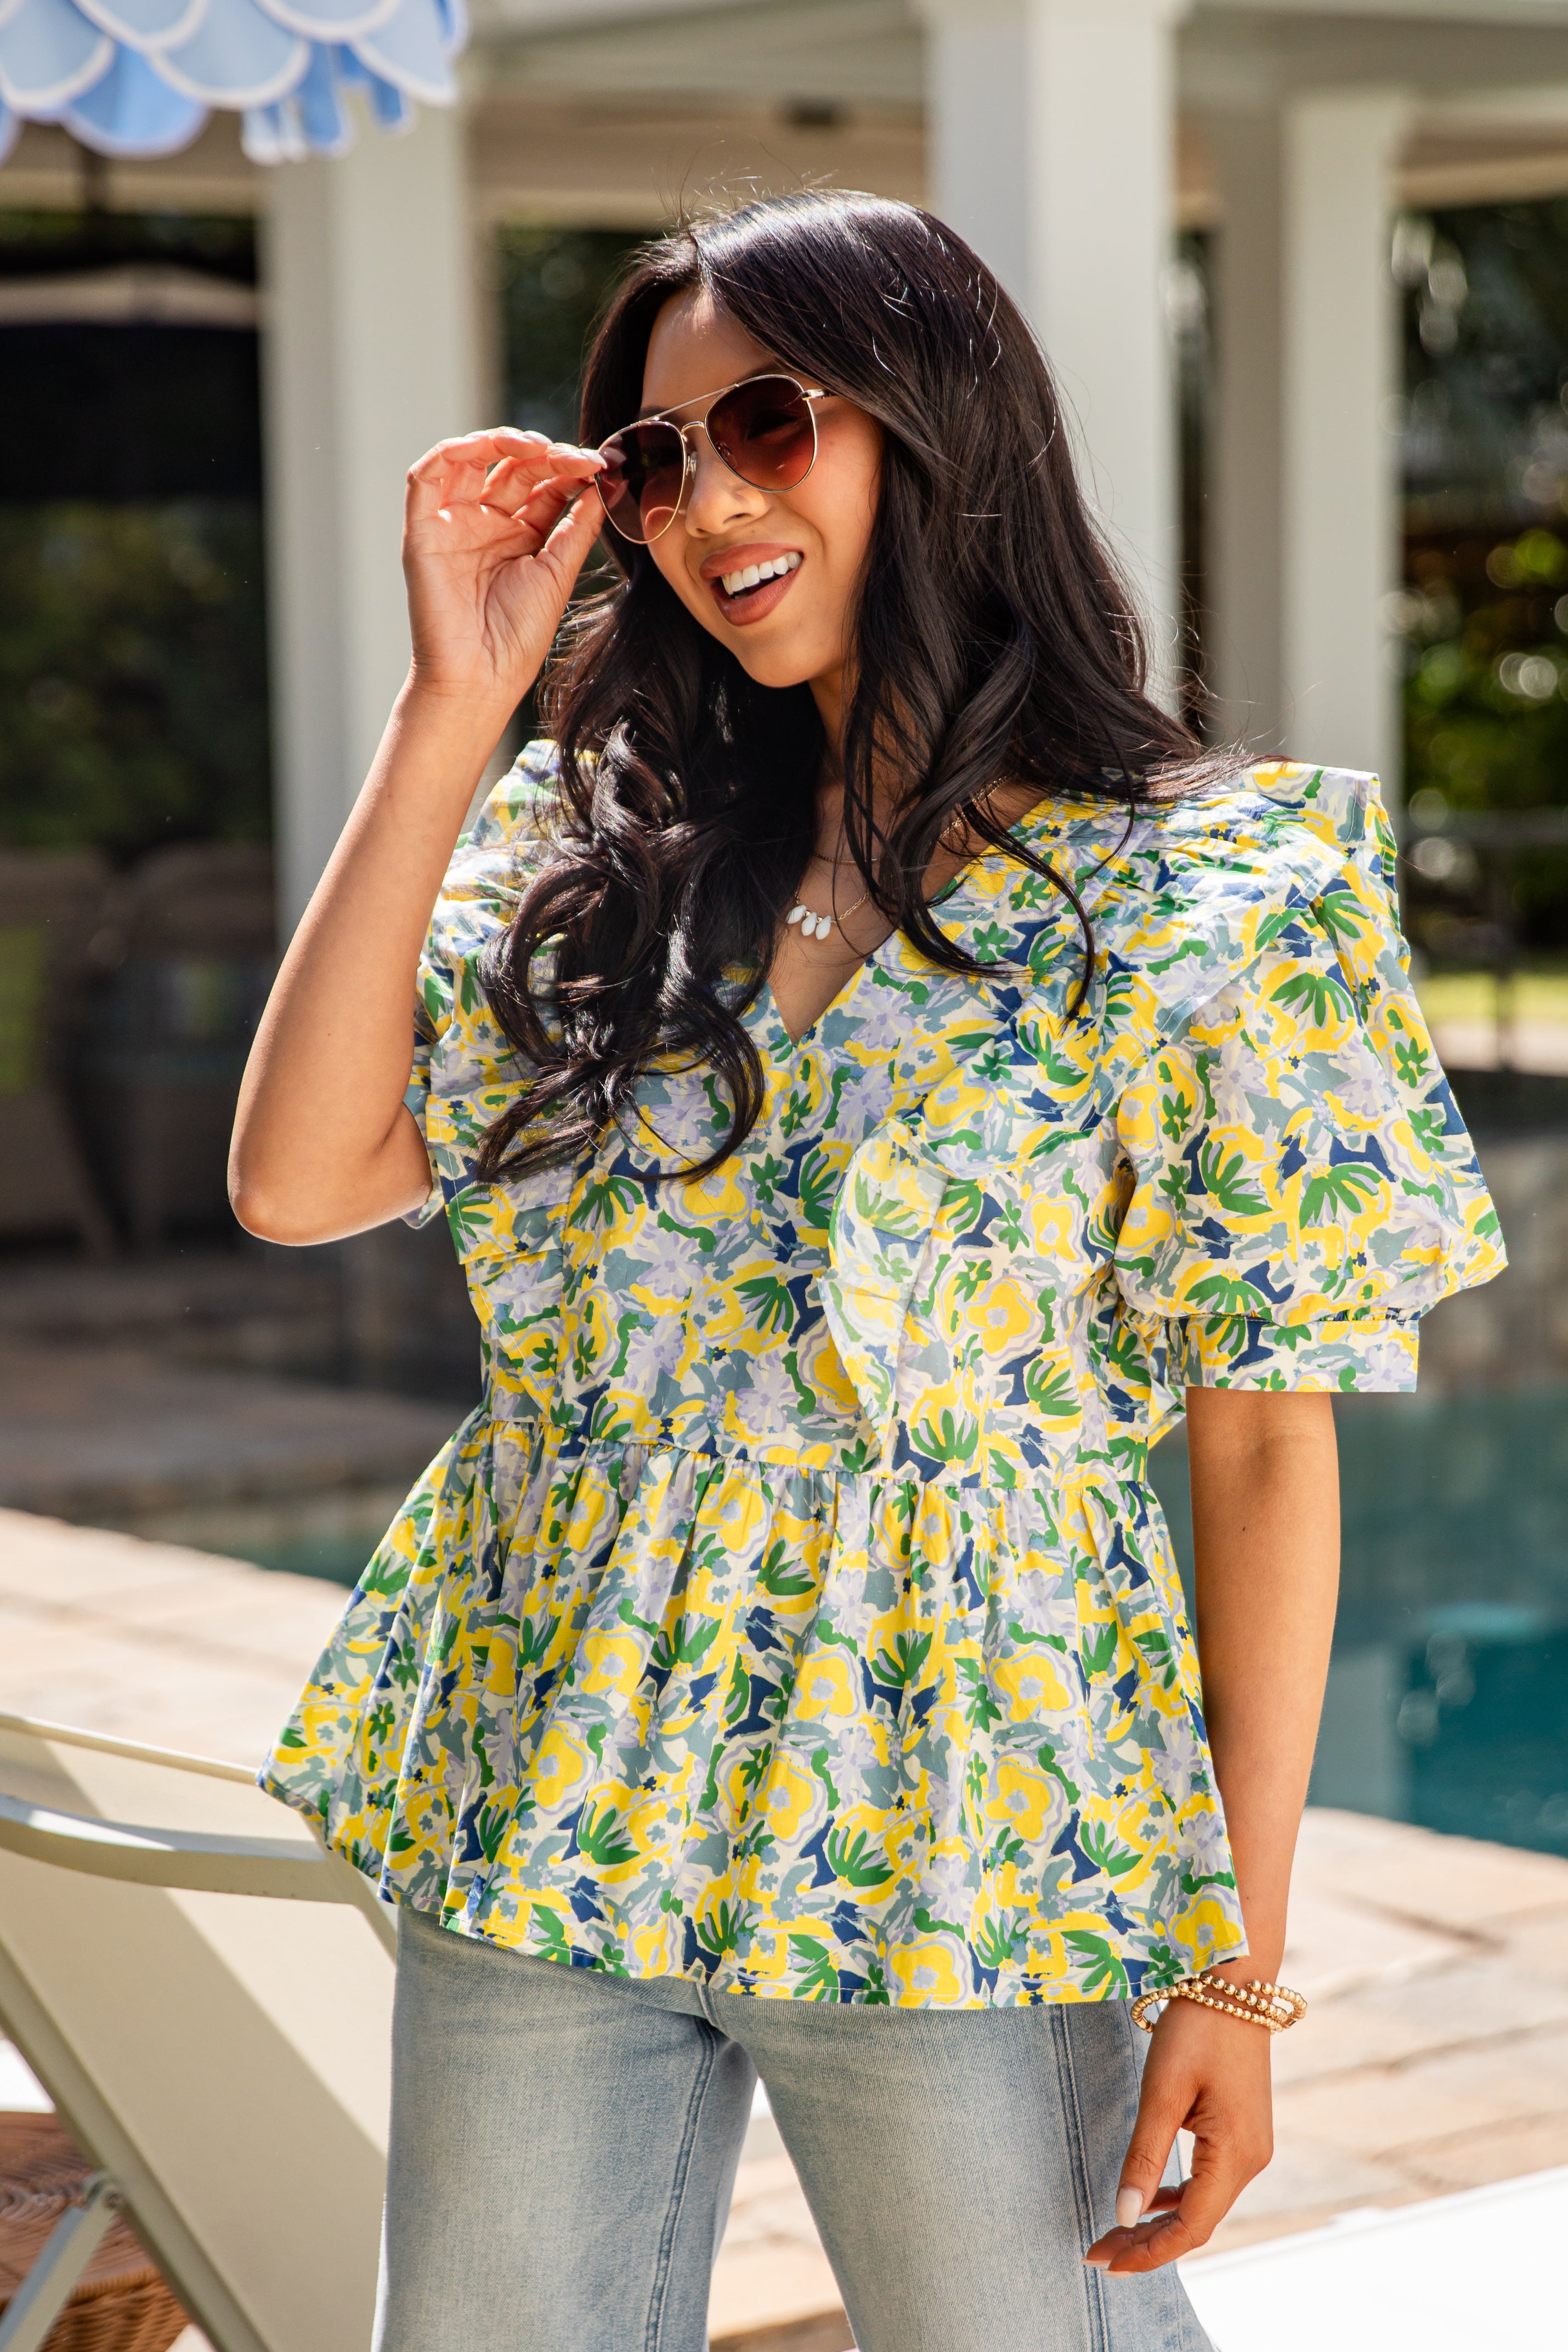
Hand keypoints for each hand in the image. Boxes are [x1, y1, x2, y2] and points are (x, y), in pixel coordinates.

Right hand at [401, 428, 606, 716]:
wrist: (481, 677)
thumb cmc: (518, 638)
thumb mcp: (557, 574)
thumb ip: (577, 528)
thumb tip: (603, 484)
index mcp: (520, 536)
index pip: (544, 485)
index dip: (569, 469)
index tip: (600, 465)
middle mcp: (486, 524)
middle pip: (512, 467)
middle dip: (544, 454)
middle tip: (574, 457)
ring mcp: (453, 525)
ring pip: (469, 461)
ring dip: (499, 441)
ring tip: (535, 446)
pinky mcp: (423, 531)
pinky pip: (426, 477)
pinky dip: (451, 452)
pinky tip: (485, 446)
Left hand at [1083, 1997, 1272, 2273]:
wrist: (1235, 1981)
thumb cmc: (1197, 2027)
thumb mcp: (1162, 2090)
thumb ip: (1144, 2155)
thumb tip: (1125, 2216)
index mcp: (1236, 2154)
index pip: (1191, 2227)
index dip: (1148, 2251)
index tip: (1105, 2261)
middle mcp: (1252, 2159)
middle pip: (1198, 2221)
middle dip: (1147, 2241)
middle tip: (1096, 2251)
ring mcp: (1251, 2145)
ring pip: (1203, 2202)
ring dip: (1160, 2221)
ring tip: (1115, 2232)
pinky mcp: (1242, 2131)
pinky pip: (1210, 2178)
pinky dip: (1177, 2195)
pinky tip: (1149, 2198)